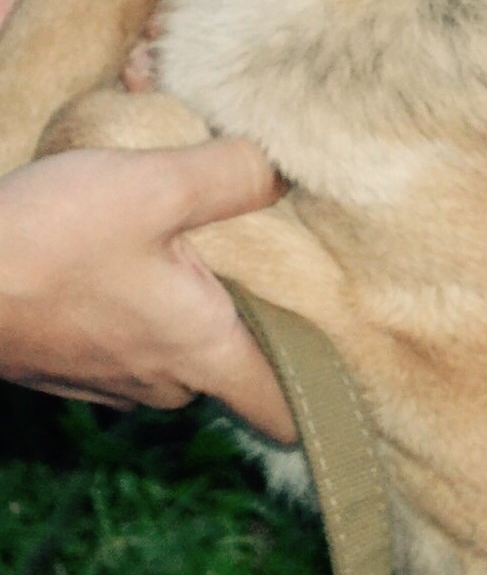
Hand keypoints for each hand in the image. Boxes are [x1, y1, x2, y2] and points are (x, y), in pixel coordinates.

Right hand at [0, 138, 297, 442]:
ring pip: (183, 338)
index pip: (285, 405)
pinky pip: (135, 329)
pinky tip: (129, 236)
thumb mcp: (156, 184)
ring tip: (188, 221)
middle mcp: (163, 378)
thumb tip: (289, 169)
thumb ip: (235, 174)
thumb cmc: (48, 240)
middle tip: (261, 236)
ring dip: (192, 288)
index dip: (325, 384)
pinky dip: (144, 289)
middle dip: (253, 302)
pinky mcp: (74, 358)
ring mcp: (113, 375)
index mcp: (201, 349)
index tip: (350, 342)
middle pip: (239, 357)